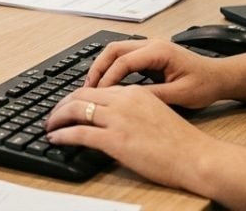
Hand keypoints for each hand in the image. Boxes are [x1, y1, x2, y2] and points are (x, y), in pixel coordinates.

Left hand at [45, 85, 219, 189]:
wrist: (196, 156)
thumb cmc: (183, 142)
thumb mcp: (157, 113)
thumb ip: (135, 110)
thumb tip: (116, 117)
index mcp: (134, 92)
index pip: (98, 89)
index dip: (79, 96)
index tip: (70, 104)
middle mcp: (123, 100)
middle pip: (81, 95)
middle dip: (62, 104)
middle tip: (54, 114)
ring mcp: (118, 119)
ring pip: (75, 110)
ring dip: (57, 117)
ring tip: (49, 125)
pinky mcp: (114, 140)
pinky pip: (78, 133)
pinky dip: (62, 134)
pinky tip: (55, 138)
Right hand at [86, 39, 226, 108]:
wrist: (220, 77)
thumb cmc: (205, 84)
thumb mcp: (179, 95)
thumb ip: (152, 95)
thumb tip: (126, 99)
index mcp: (159, 51)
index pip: (123, 61)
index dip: (108, 78)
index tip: (99, 95)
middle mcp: (152, 43)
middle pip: (113, 49)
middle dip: (98, 68)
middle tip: (88, 88)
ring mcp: (150, 46)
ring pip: (116, 50)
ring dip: (103, 67)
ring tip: (93, 87)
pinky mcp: (150, 53)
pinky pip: (124, 56)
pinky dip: (112, 67)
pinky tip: (108, 84)